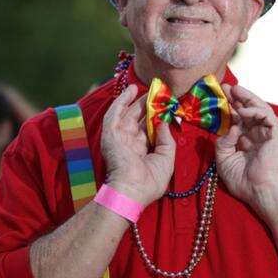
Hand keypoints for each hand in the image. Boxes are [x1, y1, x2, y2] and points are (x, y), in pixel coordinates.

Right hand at [100, 84, 175, 204]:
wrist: (131, 190)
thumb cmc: (149, 181)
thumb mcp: (166, 158)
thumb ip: (166, 139)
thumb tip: (164, 121)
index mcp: (140, 150)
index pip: (147, 128)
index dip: (156, 116)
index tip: (166, 104)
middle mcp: (129, 142)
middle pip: (137, 118)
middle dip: (146, 105)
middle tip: (157, 92)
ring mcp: (118, 137)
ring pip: (125, 113)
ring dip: (133, 99)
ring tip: (143, 87)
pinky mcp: (110, 134)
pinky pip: (115, 113)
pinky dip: (121, 101)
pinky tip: (130, 91)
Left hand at [215, 84, 277, 214]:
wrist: (257, 190)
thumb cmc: (241, 178)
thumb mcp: (223, 157)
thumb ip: (223, 141)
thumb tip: (230, 127)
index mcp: (246, 138)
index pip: (238, 117)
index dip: (229, 105)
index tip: (218, 94)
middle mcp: (257, 133)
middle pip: (248, 109)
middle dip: (238, 97)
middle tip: (226, 86)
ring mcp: (268, 133)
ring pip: (260, 109)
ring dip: (248, 99)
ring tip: (235, 91)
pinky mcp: (277, 135)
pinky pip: (268, 117)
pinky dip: (255, 111)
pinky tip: (242, 110)